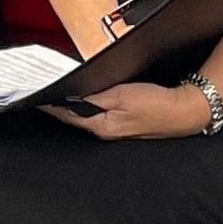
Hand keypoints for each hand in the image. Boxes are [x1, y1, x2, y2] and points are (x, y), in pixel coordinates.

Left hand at [51, 80, 201, 140]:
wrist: (185, 111)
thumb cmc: (156, 105)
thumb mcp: (121, 95)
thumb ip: (95, 96)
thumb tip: (72, 95)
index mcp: (101, 127)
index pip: (68, 116)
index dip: (52, 106)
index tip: (37, 98)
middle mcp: (106, 131)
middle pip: (75, 117)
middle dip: (60, 106)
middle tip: (45, 92)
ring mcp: (116, 129)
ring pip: (88, 116)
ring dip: (74, 106)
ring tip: (61, 94)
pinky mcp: (126, 123)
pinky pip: (101, 113)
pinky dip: (91, 105)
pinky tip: (89, 97)